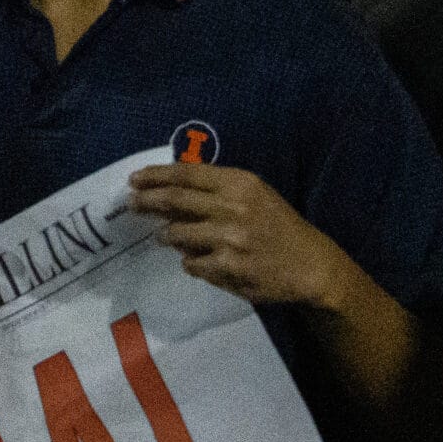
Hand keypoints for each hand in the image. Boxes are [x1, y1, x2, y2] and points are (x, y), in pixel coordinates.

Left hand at [128, 162, 348, 310]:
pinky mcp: (228, 267)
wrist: (311, 266)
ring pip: (177, 234)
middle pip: (175, 199)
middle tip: (131, 203)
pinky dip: (191, 263)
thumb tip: (171, 192)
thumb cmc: (279, 226)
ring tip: (164, 237)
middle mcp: (233, 207)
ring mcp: (230, 238)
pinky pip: (192, 264)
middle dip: (147, 200)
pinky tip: (198, 261)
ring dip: (166, 236)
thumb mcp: (254, 196)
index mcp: (240, 183)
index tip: (135, 179)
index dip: (156, 175)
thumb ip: (218, 191)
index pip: (187, 174)